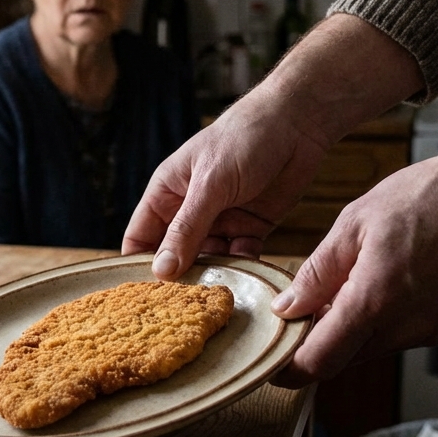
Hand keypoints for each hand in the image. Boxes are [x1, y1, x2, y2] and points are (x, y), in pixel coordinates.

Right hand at [123, 14, 422, 277]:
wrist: (299, 122)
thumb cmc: (244, 138)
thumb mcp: (211, 184)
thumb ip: (187, 228)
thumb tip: (161, 271)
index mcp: (167, 192)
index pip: (141, 237)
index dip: (137, 266)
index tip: (139, 300)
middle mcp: (190, 209)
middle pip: (174, 255)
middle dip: (177, 280)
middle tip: (179, 314)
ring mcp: (221, 220)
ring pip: (208, 260)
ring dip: (212, 278)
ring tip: (214, 302)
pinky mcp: (251, 227)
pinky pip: (240, 257)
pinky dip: (242, 269)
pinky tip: (246, 282)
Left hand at [269, 91, 437, 387]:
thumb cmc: (435, 195)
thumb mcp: (356, 221)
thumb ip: (318, 272)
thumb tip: (288, 306)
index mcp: (375, 301)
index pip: (320, 362)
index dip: (290, 369)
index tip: (273, 362)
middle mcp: (407, 327)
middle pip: (345, 359)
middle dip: (319, 343)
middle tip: (305, 310)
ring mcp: (433, 331)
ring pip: (374, 348)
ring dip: (353, 329)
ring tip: (351, 281)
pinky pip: (403, 336)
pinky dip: (384, 320)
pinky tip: (388, 280)